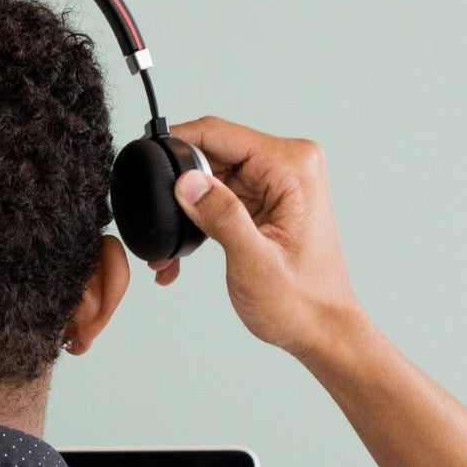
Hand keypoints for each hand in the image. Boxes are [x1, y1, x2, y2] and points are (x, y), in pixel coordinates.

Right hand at [151, 117, 370, 359]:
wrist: (323, 332)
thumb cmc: (302, 303)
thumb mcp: (254, 261)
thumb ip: (221, 216)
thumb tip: (186, 181)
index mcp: (292, 167)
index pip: (221, 133)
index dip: (177, 142)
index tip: (143, 155)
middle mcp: (288, 166)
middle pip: (213, 153)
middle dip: (180, 186)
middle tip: (159, 221)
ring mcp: (278, 184)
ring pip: (212, 177)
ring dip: (187, 209)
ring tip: (172, 249)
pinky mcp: (268, 202)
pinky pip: (221, 197)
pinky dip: (200, 221)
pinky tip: (185, 251)